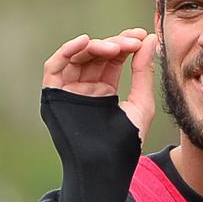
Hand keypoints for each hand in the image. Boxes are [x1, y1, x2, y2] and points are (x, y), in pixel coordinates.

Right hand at [42, 27, 157, 142]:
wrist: (106, 165)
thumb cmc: (126, 142)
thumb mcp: (141, 102)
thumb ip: (143, 72)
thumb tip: (148, 39)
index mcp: (103, 90)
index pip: (112, 58)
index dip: (125, 44)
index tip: (140, 36)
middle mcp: (84, 88)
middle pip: (95, 55)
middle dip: (114, 44)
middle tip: (131, 41)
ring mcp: (68, 91)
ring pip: (77, 57)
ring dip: (96, 46)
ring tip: (116, 47)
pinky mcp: (53, 95)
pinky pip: (54, 67)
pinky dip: (67, 51)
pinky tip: (85, 42)